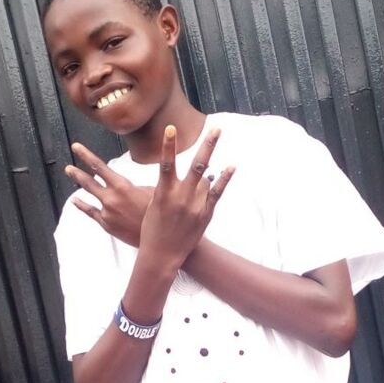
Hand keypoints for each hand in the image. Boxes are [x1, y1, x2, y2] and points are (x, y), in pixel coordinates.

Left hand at [65, 143, 152, 246]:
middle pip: (88, 182)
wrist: (156, 238)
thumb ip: (138, 185)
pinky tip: (75, 201)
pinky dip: (82, 205)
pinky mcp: (106, 225)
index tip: (75, 147)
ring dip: (78, 186)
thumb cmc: (157, 213)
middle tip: (67, 167)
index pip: (98, 166)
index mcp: (121, 186)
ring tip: (72, 178)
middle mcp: (110, 198)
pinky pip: (91, 213)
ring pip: (88, 197)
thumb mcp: (152, 191)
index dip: (85, 155)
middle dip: (76, 173)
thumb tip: (136, 180)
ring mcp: (106, 212)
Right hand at [139, 125, 234, 271]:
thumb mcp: (153, 206)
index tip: (171, 128)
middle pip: (197, 165)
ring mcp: (195, 206)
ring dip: (208, 167)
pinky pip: (216, 193)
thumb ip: (164, 188)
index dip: (168, 145)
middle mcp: (182, 197)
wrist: (162, 254)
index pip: (166, 164)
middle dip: (207, 145)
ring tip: (211, 153)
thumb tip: (175, 174)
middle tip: (216, 128)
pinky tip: (230, 167)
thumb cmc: (152, 229)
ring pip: (205, 179)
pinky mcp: (205, 214)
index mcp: (164, 194)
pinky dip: (223, 179)